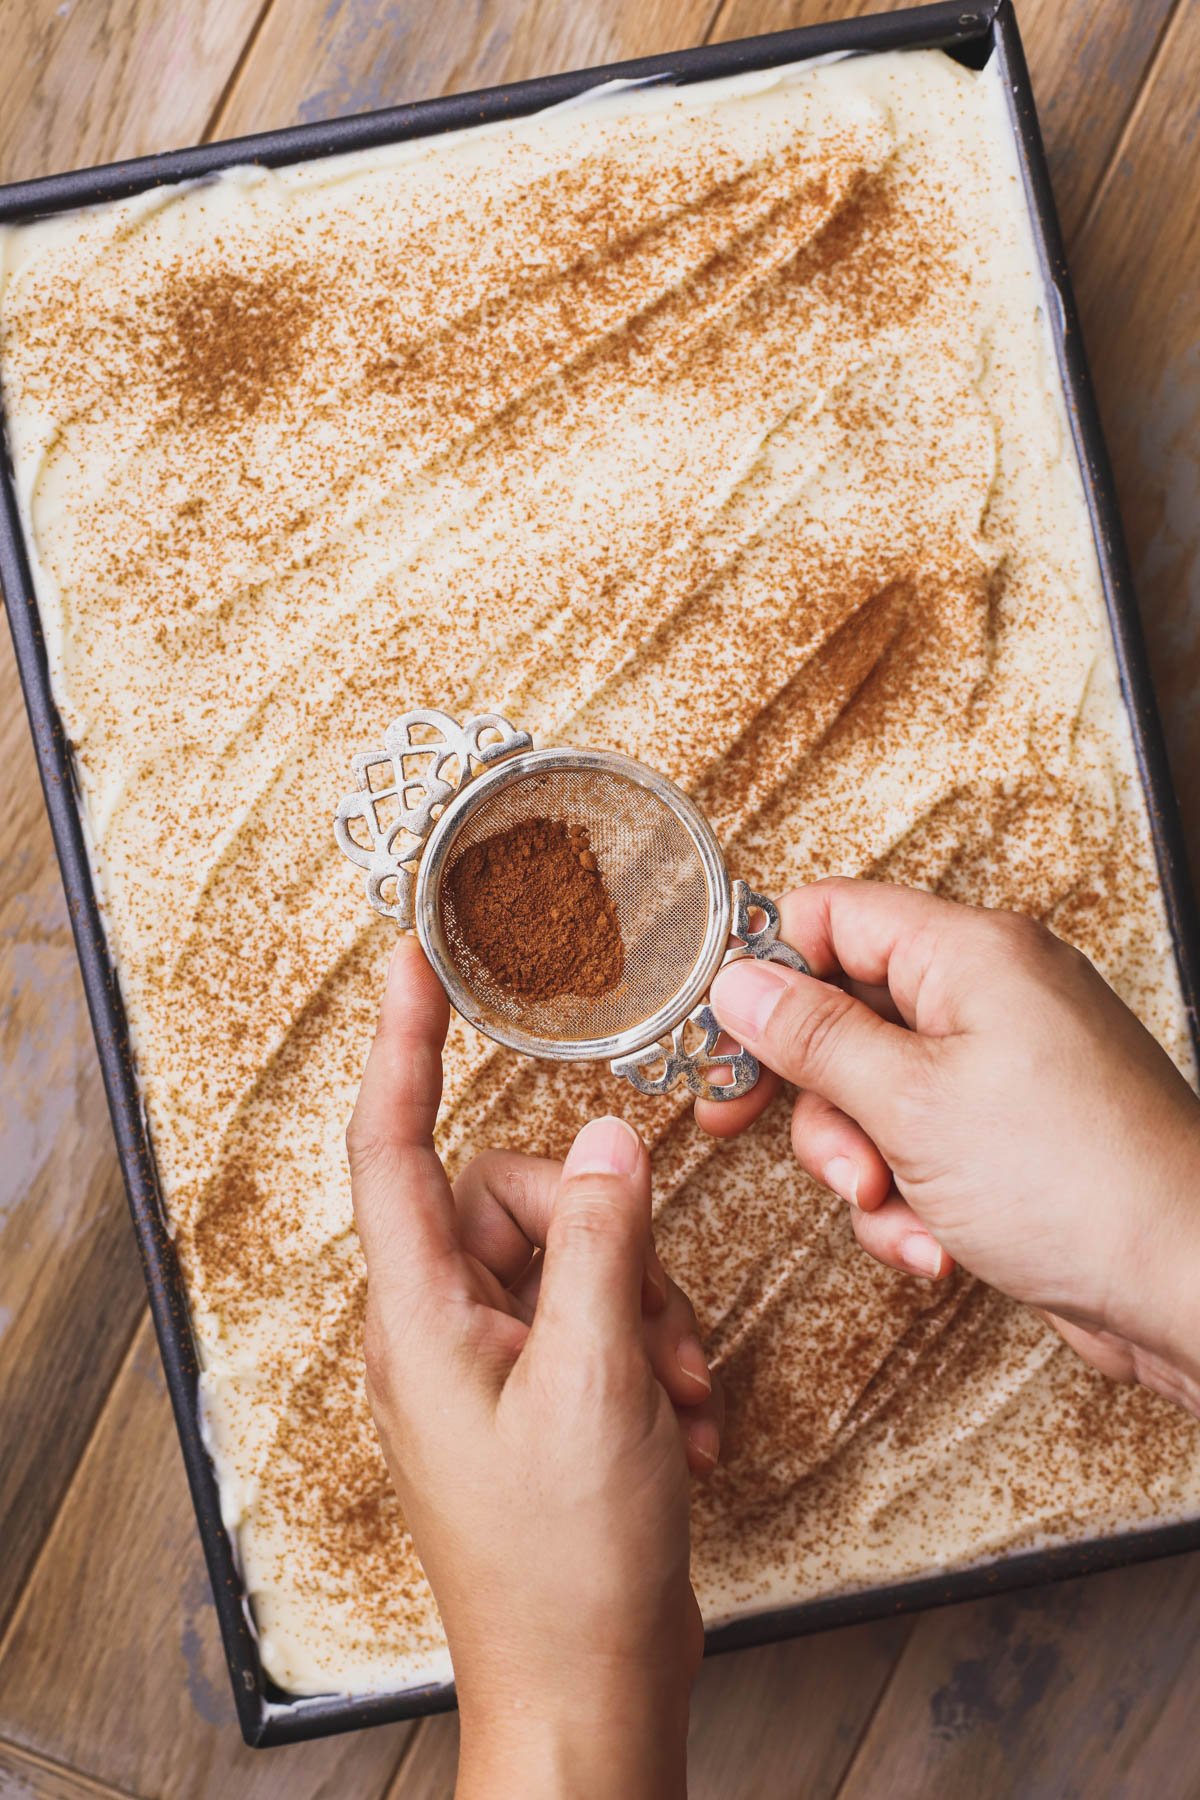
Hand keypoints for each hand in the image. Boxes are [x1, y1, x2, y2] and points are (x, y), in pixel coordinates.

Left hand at [347, 939, 722, 1799]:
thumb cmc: (566, 1560)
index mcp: (419, 1314)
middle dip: (609, 1243)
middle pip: (515, 1202)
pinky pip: (589, 1322)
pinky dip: (643, 1355)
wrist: (583, 1689)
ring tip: (676, 1395)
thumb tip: (604, 1142)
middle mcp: (438, 1328)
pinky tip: (676, 1427)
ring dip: (642, 1311)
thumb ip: (597, 1246)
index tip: (410, 961)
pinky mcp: (532, 1398)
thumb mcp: (597, 1381)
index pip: (393, 1144)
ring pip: (567, 1261)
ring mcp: (485, 1366)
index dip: (399, 1044)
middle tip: (662, 1328)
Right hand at [702, 878, 1199, 1412]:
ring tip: (893, 1207)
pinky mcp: (1014, 1137)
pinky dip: (910, 1200)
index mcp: (972, 955)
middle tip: (743, 1124)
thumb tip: (740, 984)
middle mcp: (992, 998)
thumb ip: (813, 1038)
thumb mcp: (910, 1103)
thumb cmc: (1082, 1184)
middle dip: (812, 1094)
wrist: (1190, 1286)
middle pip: (844, 1013)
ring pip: (873, 1095)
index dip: (765, 969)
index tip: (719, 1034)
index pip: (834, 915)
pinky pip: (920, 1149)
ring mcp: (1006, 1069)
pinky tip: (937, 1244)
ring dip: (861, 1164)